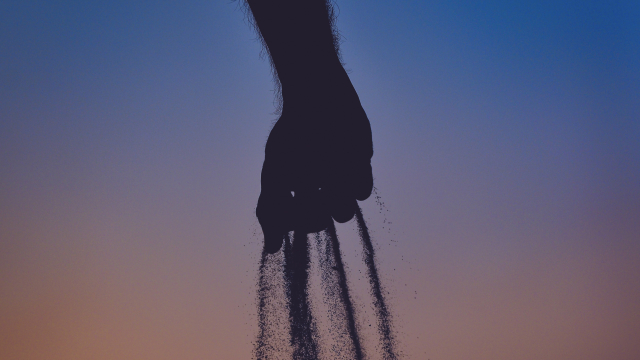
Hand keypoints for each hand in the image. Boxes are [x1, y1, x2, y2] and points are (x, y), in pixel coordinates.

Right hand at [256, 70, 372, 252]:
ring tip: (326, 175)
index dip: (295, 222)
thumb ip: (270, 211)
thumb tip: (272, 250)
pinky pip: (363, 192)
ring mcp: (342, 181)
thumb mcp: (274, 174)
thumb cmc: (292, 136)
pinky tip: (343, 164)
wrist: (318, 100)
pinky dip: (352, 183)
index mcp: (299, 191)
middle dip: (313, 211)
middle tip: (309, 190)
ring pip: (344, 213)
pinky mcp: (361, 169)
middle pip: (320, 222)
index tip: (290, 206)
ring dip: (333, 199)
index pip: (299, 224)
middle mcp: (320, 190)